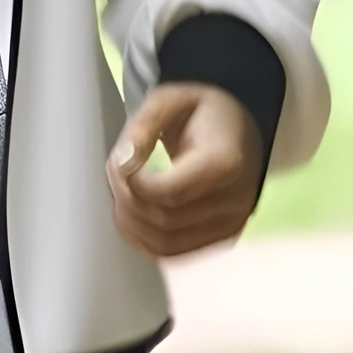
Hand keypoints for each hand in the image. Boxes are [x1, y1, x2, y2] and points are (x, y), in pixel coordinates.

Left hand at [106, 82, 262, 258]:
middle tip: (114, 173)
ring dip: (131, 223)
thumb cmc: (200, 111)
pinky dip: (144, 239)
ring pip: (167, 243)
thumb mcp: (169, 99)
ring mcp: (232, 224)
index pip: (170, 192)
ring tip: (121, 192)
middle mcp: (237, 200)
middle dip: (127, 199)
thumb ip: (142, 125)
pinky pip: (175, 253)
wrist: (236, 129)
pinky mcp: (223, 237)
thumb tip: (122, 163)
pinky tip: (131, 214)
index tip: (118, 162)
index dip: (133, 183)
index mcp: (227, 162)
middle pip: (165, 220)